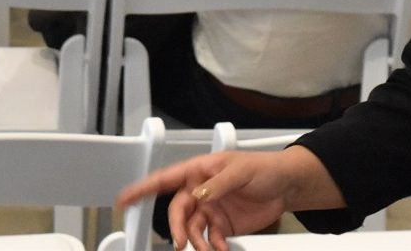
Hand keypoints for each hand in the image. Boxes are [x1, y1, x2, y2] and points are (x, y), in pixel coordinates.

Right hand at [117, 148, 338, 250]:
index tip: (124, 199)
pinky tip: (221, 249)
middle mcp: (200, 190)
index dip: (141, 188)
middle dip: (178, 227)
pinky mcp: (223, 225)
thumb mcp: (240, 170)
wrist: (286, 187)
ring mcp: (210, 208)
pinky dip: (213, 247)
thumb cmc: (263, 168)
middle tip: (182, 242)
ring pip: (192, 228)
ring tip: (208, 249)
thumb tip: (199, 194)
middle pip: (177, 210)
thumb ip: (218, 183)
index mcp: (198, 170)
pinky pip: (210, 239)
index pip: (164, 178)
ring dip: (196, 241)